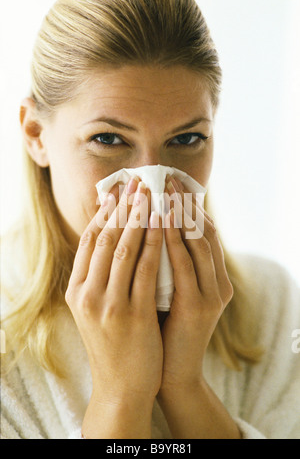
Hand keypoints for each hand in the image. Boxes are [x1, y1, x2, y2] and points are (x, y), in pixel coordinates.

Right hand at [65, 177, 163, 437]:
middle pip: (105, 238)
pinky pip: (147, 269)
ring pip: (125, 248)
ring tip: (151, 194)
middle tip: (136, 182)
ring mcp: (108, 304)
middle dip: (123, 207)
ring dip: (140, 217)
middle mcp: (87, 294)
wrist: (121, 387)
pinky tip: (165, 226)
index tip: (118, 192)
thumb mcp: (96, 310)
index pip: (89, 240)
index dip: (105, 212)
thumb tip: (113, 242)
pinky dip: (155, 243)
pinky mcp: (133, 314)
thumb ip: (100, 278)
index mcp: (76, 290)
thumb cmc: (113, 344)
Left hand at [159, 175, 233, 392]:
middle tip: (167, 178)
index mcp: (211, 278)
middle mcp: (217, 282)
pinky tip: (160, 222)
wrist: (167, 373)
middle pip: (203, 231)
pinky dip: (173, 241)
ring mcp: (212, 295)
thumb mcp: (164, 289)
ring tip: (164, 190)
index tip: (168, 184)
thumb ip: (162, 263)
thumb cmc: (161, 327)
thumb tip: (144, 229)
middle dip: (184, 204)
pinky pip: (185, 266)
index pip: (201, 232)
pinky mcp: (199, 307)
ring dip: (180, 215)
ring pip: (198, 243)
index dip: (186, 206)